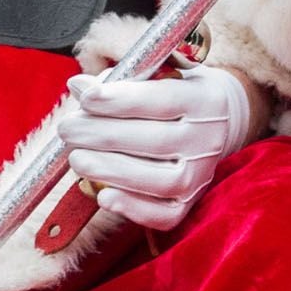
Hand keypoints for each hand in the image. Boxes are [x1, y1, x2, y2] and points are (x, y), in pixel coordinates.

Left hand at [53, 65, 266, 230]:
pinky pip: (164, 215)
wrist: (222, 120)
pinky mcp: (190, 203)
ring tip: (77, 159)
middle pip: (156, 140)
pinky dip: (133, 209)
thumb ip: (121, 80)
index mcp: (204, 98)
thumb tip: (79, 86)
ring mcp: (201, 174)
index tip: (85, 97)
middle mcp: (208, 138)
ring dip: (111, 171)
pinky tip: (103, 196)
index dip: (120, 100)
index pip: (161, 100)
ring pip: (160, 181)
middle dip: (103, 135)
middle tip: (68, 130)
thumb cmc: (177, 92)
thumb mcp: (159, 74)